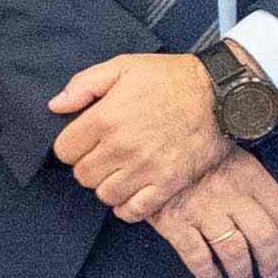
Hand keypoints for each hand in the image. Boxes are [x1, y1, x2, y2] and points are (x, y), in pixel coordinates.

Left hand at [53, 49, 227, 218]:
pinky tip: (133, 192)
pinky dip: (128, 206)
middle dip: (90, 165)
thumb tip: (56, 106)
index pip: (64, 151)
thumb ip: (84, 84)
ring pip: (104, 195)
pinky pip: (133, 211)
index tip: (87, 140)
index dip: (73, 145)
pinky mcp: (168, 184)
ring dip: (108, 185)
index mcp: (106, 118)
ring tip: (121, 171)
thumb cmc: (173, 78)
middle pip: (82, 176)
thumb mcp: (124, 66)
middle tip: (106, 155)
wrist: (221, 94)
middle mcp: (122, 147)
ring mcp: (146, 169)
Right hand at [153, 148, 277, 277]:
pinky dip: (207, 272)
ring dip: (242, 271)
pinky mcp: (175, 223)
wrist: (152, 147)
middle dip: (271, 260)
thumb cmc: (196, 153)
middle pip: (262, 236)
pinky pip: (197, 256)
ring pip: (233, 251)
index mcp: (248, 175)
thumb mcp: (235, 156)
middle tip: (271, 271)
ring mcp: (202, 210)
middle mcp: (229, 193)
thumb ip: (261, 179)